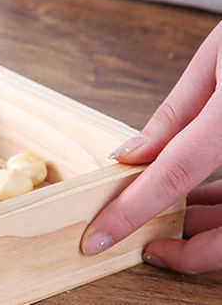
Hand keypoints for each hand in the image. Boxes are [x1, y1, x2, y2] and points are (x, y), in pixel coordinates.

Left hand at [82, 20, 221, 273]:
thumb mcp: (215, 62)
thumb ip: (177, 115)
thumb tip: (132, 156)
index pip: (175, 172)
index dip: (133, 210)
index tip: (100, 237)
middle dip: (185, 248)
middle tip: (143, 244)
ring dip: (208, 229)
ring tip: (166, 219)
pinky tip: (200, 203)